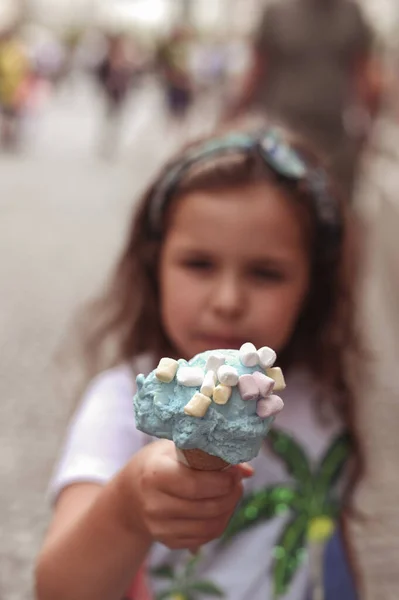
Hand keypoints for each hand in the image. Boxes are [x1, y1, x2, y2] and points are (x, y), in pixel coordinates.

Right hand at [120, 440, 252, 549]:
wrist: (130, 494)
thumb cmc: (158, 463)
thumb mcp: (175, 449)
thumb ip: (209, 455)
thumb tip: (247, 471)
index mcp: (154, 475)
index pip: (195, 485)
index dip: (221, 480)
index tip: (234, 472)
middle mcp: (154, 505)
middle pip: (206, 508)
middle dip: (230, 494)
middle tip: (237, 481)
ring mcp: (160, 528)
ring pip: (210, 526)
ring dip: (229, 509)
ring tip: (232, 492)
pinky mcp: (168, 542)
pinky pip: (205, 537)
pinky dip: (220, 522)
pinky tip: (221, 507)